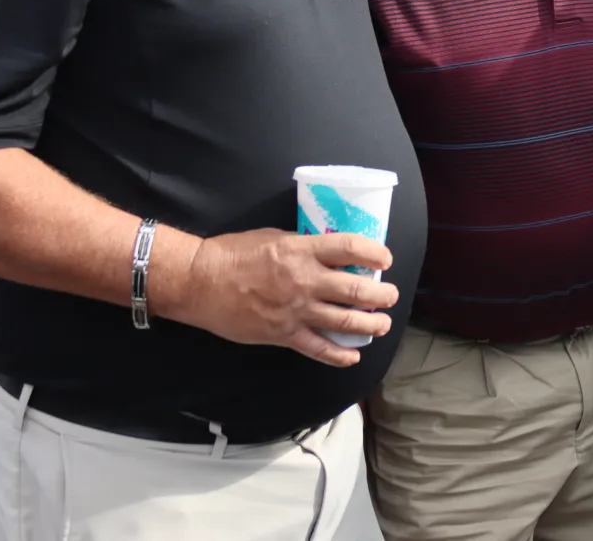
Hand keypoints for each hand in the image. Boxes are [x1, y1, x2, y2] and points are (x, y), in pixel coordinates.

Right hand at [159, 228, 397, 368]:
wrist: (201, 282)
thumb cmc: (235, 253)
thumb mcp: (275, 237)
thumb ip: (304, 246)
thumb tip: (330, 253)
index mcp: (303, 250)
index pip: (351, 248)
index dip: (375, 253)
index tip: (385, 259)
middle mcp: (305, 280)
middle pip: (357, 289)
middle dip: (382, 295)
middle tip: (391, 296)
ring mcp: (296, 310)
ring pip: (345, 321)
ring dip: (371, 324)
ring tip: (381, 324)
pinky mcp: (284, 334)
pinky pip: (319, 348)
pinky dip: (340, 354)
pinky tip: (353, 355)